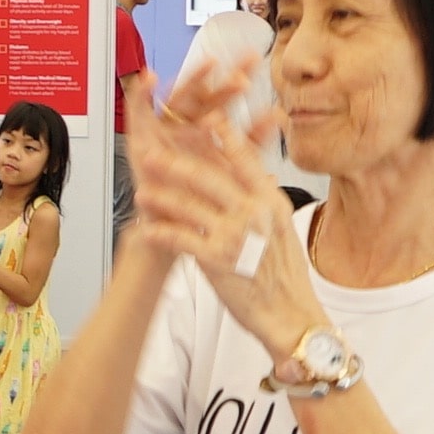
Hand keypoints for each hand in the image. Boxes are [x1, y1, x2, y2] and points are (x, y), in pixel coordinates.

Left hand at [125, 54, 316, 356]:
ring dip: (161, 198)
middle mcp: (253, 213)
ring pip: (189, 208)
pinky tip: (145, 231)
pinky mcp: (217, 261)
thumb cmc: (285, 275)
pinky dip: (161, 234)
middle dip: (176, 165)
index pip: (245, 159)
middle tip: (152, 153)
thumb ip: (261, 200)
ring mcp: (234, 236)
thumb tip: (248, 174)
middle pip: (208, 179)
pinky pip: (182, 241)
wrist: (292, 315)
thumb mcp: (281, 228)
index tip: (205, 118)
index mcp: (270, 201)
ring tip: (141, 193)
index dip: (223, 137)